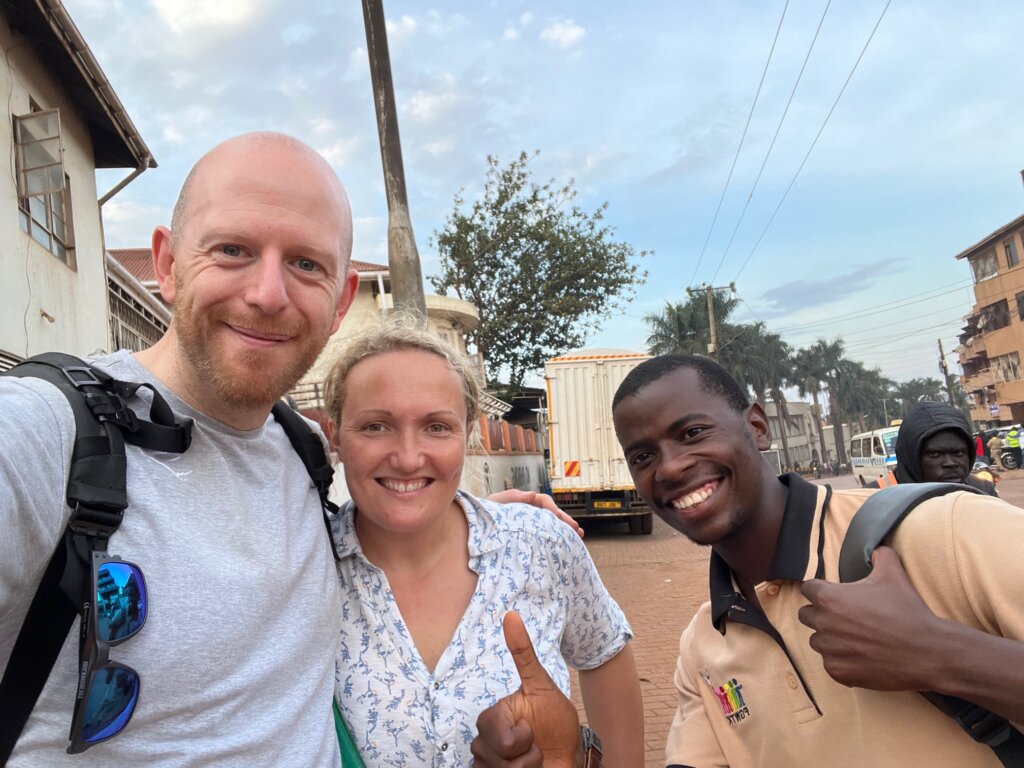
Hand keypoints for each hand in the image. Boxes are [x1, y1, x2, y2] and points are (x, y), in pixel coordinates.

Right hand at [471, 612, 581, 766]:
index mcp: (494, 717)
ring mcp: (489, 764)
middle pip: (489, 754)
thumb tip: (511, 615)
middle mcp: (485, 741)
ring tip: (535, 764)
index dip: (514, 737)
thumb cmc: (556, 722)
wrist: (571, 756)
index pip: (488, 728)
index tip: (531, 733)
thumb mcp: (542, 685)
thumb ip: (523, 653)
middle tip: (537, 750)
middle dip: (522, 757)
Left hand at [487, 490, 583, 537]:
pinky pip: (545, 538)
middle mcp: (530, 513)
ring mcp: (531, 526)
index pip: (544, 502)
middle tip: (577, 530)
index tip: (559, 518)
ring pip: (552, 526)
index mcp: (524, 502)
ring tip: (578, 537)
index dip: (553, 509)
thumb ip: (512, 497)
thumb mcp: (495, 503)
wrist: (474, 530)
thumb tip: (533, 494)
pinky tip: (566, 546)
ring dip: (565, 530)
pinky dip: (556, 540)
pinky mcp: (529, 538)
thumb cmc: (483, 515)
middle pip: (552, 515)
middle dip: (565, 521)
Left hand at [798, 546, 943, 691]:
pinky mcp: (838, 672)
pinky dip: (842, 661)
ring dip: (831, 639)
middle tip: (846, 617)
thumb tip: (876, 550)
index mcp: (828, 598)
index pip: (808, 589)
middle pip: (807, 615)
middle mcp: (822, 624)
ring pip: (818, 641)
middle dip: (822, 614)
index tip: (835, 595)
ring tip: (857, 638)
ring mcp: (829, 650)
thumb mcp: (894, 574)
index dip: (821, 590)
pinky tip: (863, 656)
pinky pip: (831, 663)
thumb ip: (879, 555)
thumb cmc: (907, 611)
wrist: (927, 652)